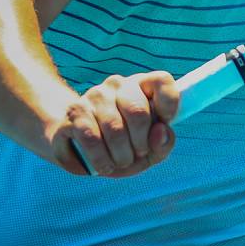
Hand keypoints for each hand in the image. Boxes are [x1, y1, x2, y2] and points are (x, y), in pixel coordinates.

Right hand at [48, 71, 178, 177]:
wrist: (78, 146)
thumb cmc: (122, 146)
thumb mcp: (149, 150)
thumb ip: (163, 143)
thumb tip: (160, 132)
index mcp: (141, 86)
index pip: (162, 80)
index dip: (169, 104)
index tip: (164, 124)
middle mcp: (118, 85)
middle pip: (138, 111)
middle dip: (141, 143)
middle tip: (138, 153)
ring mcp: (95, 95)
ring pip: (114, 128)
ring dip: (121, 156)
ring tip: (119, 161)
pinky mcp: (75, 111)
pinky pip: (91, 139)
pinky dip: (102, 159)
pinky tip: (104, 165)